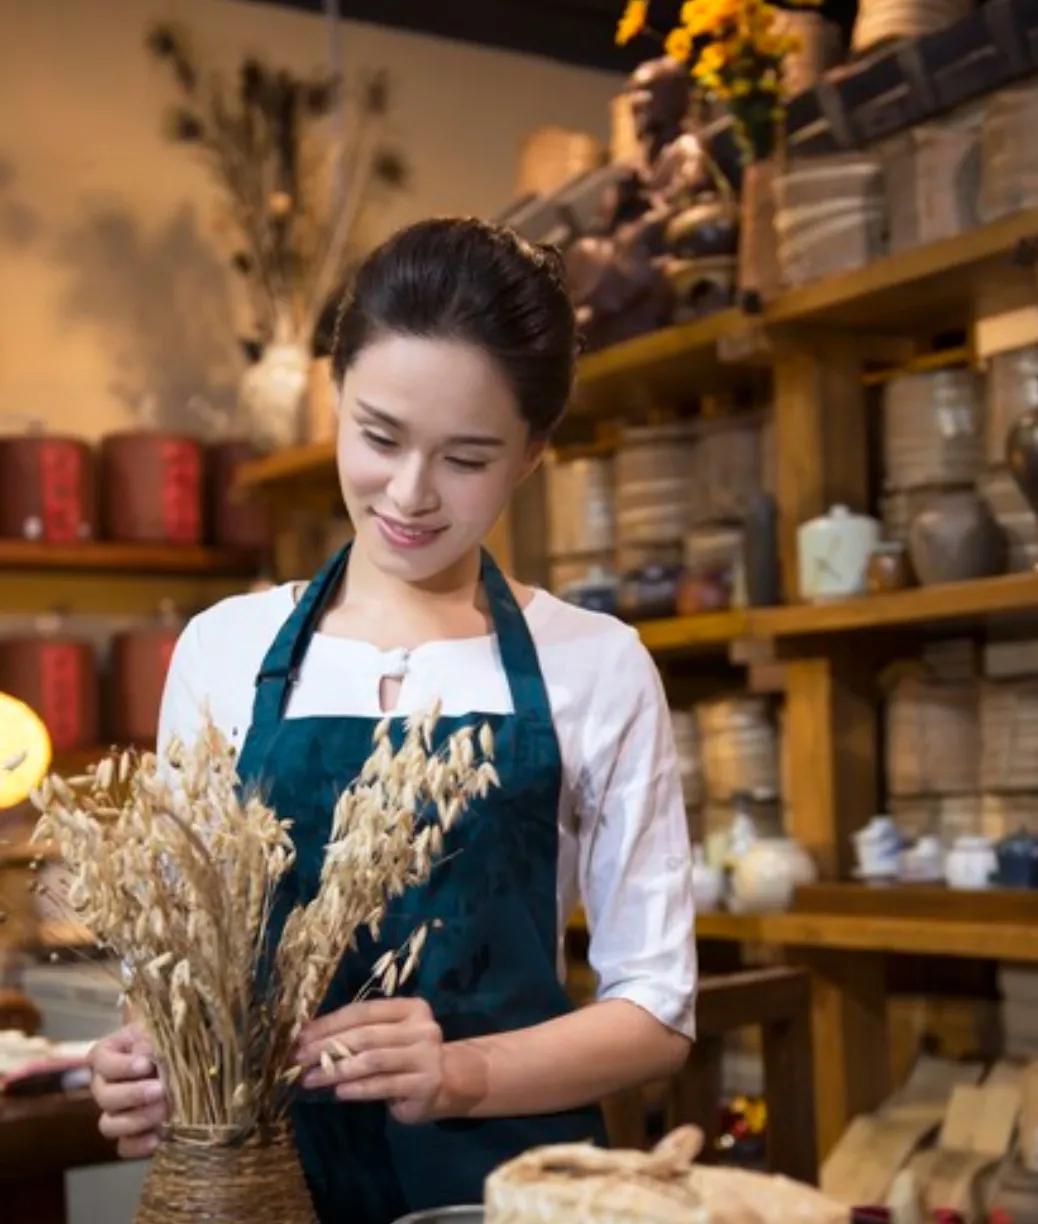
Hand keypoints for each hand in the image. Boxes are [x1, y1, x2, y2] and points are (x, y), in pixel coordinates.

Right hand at [89, 1023, 167, 1157]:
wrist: (192, 1062)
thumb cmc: (173, 1040)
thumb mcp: (164, 1034)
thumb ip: (152, 1042)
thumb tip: (145, 1055)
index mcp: (110, 1054)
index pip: (100, 1061)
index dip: (121, 1066)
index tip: (146, 1065)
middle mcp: (106, 1085)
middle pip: (104, 1096)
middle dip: (133, 1094)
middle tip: (161, 1089)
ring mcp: (117, 1112)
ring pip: (109, 1125)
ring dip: (136, 1120)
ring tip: (165, 1111)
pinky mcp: (132, 1134)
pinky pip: (124, 1147)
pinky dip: (138, 1145)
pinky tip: (158, 1138)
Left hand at [296, 998, 444, 1124]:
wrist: (448, 1081)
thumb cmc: (407, 1054)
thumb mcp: (390, 1035)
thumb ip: (362, 1032)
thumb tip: (311, 1038)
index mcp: (410, 1008)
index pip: (364, 1011)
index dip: (330, 1022)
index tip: (302, 1036)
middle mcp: (421, 1029)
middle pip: (365, 1035)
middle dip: (327, 1047)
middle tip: (300, 1059)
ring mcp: (425, 1057)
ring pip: (372, 1060)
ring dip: (336, 1070)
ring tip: (311, 1079)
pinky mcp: (423, 1085)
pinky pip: (382, 1085)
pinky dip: (357, 1088)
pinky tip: (337, 1092)